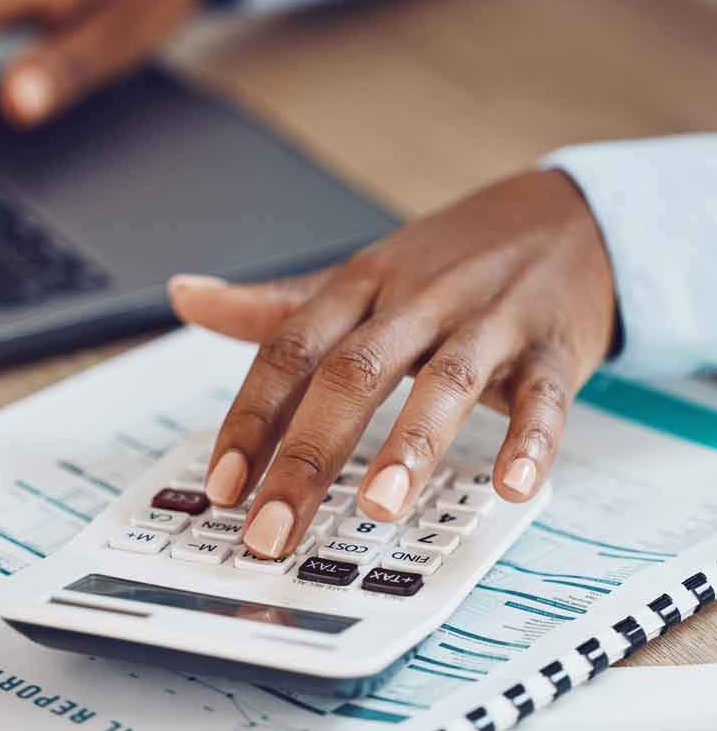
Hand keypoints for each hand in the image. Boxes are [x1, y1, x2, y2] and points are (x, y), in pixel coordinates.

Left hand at [169, 169, 615, 557]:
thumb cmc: (447, 259)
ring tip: (376, 506)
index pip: (292, 350)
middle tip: (273, 528)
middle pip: (353, 371)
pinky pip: (542, 395)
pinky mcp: (552, 346)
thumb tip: (185, 294)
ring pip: (444, 379)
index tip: (223, 484)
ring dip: (409, 443)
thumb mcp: (359, 274)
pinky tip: (510, 486)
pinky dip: (529, 439)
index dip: (252, 416)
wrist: (560, 217)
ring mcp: (488, 320)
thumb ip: (276, 303)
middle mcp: (418, 299)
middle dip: (309, 454)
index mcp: (362, 285)